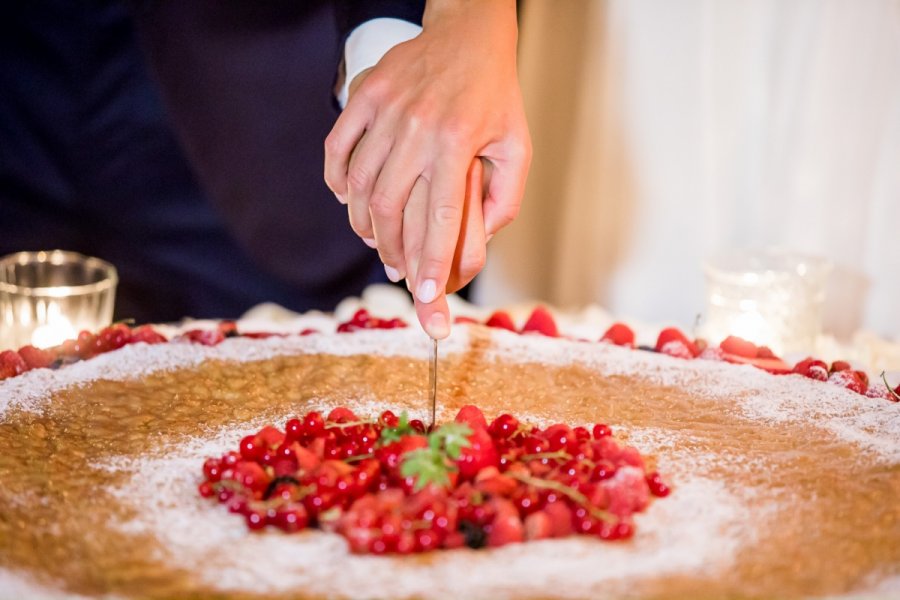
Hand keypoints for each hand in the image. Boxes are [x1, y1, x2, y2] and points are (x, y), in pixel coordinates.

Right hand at [324, 0, 530, 337]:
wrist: (468, 34)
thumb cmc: (496, 97)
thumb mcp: (518, 146)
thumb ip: (505, 197)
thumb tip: (481, 242)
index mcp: (459, 142)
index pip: (441, 216)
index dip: (432, 261)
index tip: (426, 296)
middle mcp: (419, 128)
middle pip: (391, 209)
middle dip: (391, 251)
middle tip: (396, 271)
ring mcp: (386, 110)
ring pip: (360, 186)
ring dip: (364, 225)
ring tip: (375, 242)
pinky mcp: (365, 96)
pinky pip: (337, 150)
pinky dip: (338, 183)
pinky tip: (350, 201)